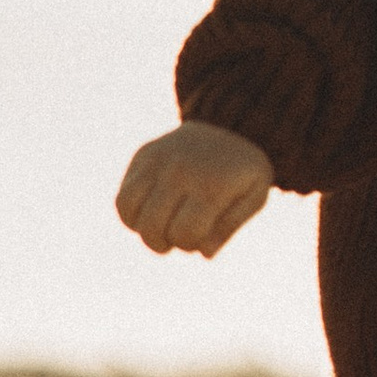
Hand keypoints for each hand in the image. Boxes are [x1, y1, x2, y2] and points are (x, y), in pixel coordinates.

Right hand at [116, 123, 274, 257]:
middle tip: (176, 236)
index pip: (184, 234)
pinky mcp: (143, 155)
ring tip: (160, 226)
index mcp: (211, 184)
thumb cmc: (242, 172)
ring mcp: (158, 160)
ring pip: (128, 210)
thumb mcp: (254, 196)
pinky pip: (122, 198)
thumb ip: (229, 227)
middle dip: (163, 244)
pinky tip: (149, 213)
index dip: (190, 245)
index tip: (201, 235)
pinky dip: (130, 215)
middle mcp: (180, 170)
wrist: (230, 124)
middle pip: (152, 228)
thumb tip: (204, 253)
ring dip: (142, 230)